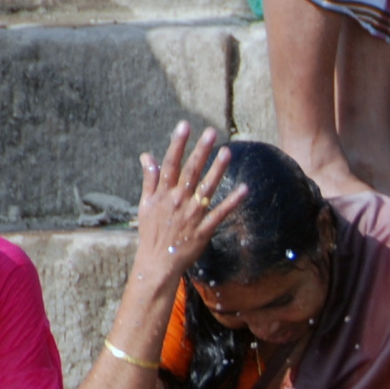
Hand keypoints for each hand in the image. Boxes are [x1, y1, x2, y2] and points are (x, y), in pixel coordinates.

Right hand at [134, 123, 248, 288]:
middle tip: (212, 132)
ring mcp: (192, 215)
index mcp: (163, 194)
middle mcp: (177, 201)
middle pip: (190, 172)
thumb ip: (149, 179)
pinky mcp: (204, 230)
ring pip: (206, 188)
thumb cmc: (151, 232)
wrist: (157, 262)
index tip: (185, 126)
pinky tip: (244, 189)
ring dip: (217, 170)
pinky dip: (232, 202)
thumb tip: (147, 156)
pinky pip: (220, 213)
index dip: (177, 144)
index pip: (170, 163)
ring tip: (228, 152)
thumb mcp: (145, 204)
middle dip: (201, 151)